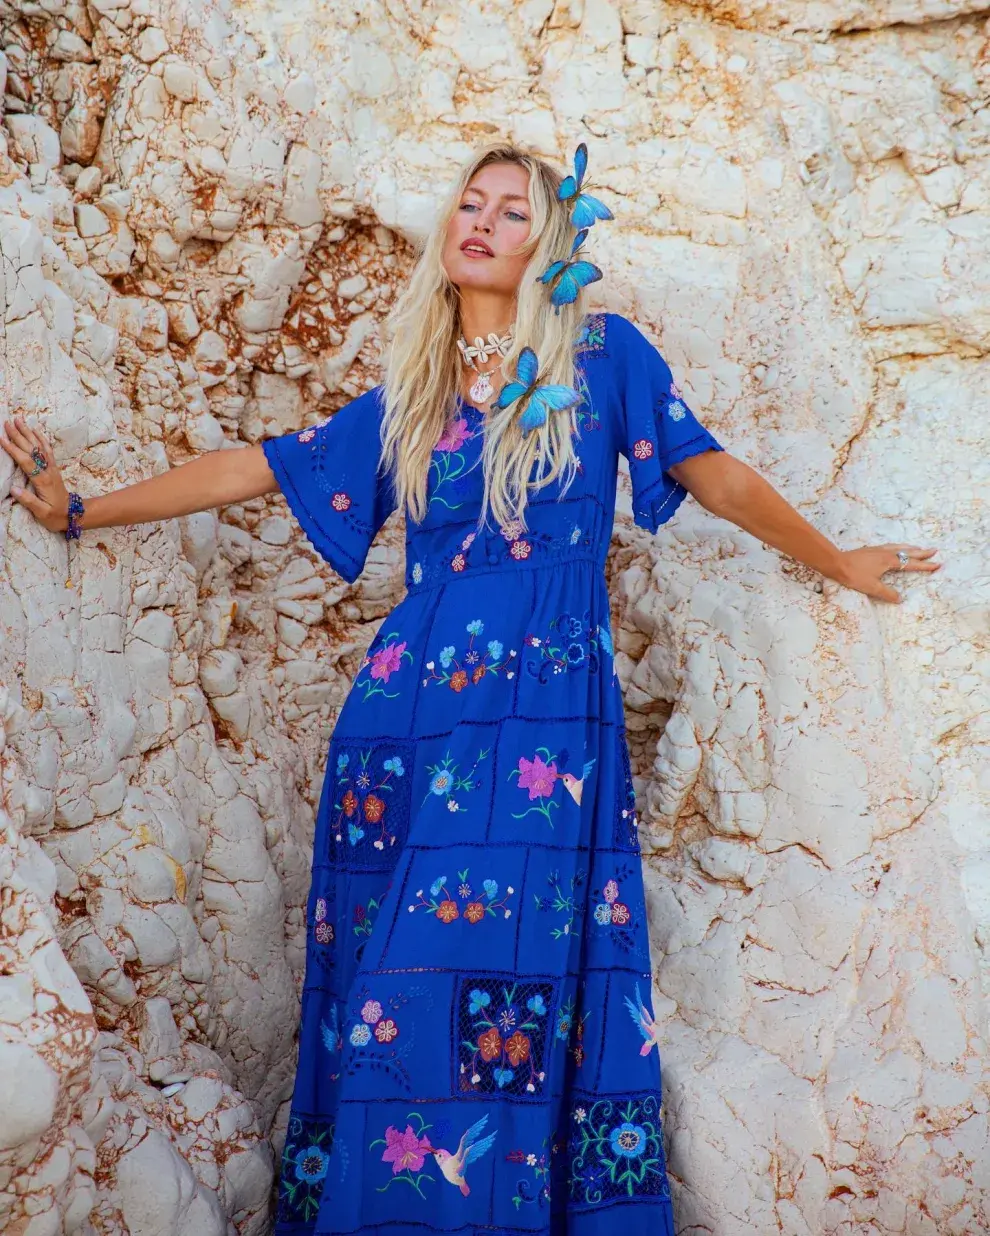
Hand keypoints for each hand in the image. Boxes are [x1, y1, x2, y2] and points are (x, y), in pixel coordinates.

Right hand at [0, 415, 70, 532]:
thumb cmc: (56, 516)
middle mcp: (48, 471)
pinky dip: (41, 438)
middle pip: (32, 449)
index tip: (2, 439)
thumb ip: (29, 501)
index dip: (14, 450)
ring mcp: (52, 468)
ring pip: (39, 446)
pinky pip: (48, 449)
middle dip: (19, 435)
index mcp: (43, 480)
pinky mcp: (54, 468)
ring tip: (19, 420)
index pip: (26, 461)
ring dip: (28, 432)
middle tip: (7, 422)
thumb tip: (13, 489)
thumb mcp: (42, 513)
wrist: (74, 515)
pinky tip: (35, 430)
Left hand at [834, 545, 939, 602]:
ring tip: (917, 547)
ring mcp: (877, 550)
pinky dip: (897, 546)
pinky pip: (889, 546)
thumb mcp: (872, 587)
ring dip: (910, 548)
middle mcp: (885, 553)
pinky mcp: (870, 550)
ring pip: (898, 547)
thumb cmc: (853, 575)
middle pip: (907, 552)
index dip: (924, 565)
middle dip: (921, 552)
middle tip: (934, 550)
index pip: (910, 564)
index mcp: (889, 561)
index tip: (937, 564)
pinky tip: (894, 548)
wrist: (836, 563)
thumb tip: (900, 599)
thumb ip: (887, 593)